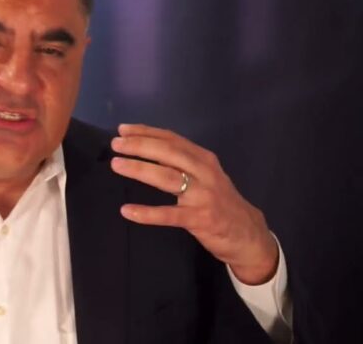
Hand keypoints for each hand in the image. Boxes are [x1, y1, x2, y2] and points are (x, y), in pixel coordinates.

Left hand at [110, 123, 277, 285]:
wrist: (248, 234)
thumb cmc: (219, 202)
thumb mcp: (204, 176)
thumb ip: (180, 163)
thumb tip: (145, 149)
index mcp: (203, 159)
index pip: (172, 139)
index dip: (147, 132)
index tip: (123, 130)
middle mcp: (204, 172)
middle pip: (169, 153)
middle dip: (140, 146)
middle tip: (116, 144)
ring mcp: (203, 196)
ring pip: (168, 178)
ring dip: (140, 169)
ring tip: (117, 165)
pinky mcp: (200, 219)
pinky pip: (169, 215)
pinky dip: (147, 213)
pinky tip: (127, 211)